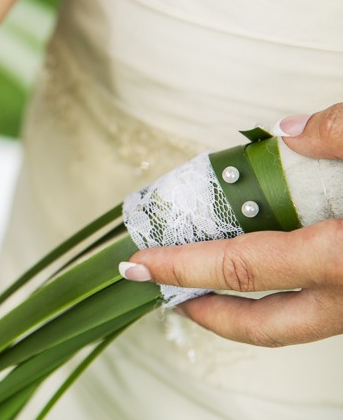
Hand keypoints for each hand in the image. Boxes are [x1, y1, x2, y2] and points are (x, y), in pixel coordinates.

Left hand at [123, 103, 342, 346]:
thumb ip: (337, 134)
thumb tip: (286, 133)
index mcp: (342, 259)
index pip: (239, 267)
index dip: (181, 266)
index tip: (137, 263)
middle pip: (262, 326)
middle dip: (206, 314)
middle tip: (165, 296)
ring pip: (294, 324)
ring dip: (247, 311)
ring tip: (208, 286)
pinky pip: (320, 309)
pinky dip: (284, 296)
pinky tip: (272, 265)